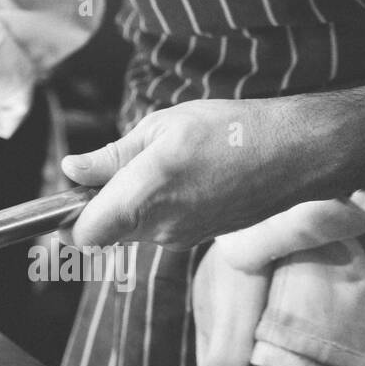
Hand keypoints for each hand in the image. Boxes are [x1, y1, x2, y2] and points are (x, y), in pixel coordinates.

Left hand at [59, 98, 331, 248]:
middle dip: (98, 205)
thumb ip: (112, 156)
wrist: (296, 154)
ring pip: (132, 229)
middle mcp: (161, 226)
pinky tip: (182, 178)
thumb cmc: (230, 130)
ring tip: (158, 165)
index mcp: (145, 193)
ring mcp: (181, 237)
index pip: (84, 234)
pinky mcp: (199, 239)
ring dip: (130, 204)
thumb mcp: (161, 126)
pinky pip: (160, 228)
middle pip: (104, 231)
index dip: (68, 218)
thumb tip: (71, 170)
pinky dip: (158, 208)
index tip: (70, 193)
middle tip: (114, 166)